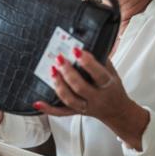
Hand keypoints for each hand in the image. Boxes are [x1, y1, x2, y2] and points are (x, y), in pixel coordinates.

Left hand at [33, 48, 148, 149]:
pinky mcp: (76, 112)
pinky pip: (60, 113)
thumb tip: (86, 42)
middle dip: (68, 72)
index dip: (88, 62)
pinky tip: (37, 102)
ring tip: (52, 71)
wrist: (117, 111)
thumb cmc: (112, 88)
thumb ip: (101, 59)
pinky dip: (48, 109)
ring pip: (70, 100)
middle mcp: (96, 98)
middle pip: (80, 87)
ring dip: (59, 86)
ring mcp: (85, 107)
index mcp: (107, 85)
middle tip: (59, 59)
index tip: (77, 50)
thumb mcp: (112, 72)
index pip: (98, 74)